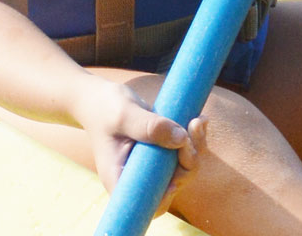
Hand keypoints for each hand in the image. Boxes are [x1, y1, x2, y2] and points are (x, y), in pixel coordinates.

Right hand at [74, 78, 205, 215]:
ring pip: (184, 167)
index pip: (144, 204)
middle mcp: (138, 176)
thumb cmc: (105, 108)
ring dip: (195, 147)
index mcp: (120, 177)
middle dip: (188, 162)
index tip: (175, 179)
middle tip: (190, 130)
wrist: (101, 97)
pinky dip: (195, 137)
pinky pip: (185, 151)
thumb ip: (149, 127)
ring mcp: (152, 165)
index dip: (165, 197)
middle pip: (172, 184)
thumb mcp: (124, 115)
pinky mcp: (162, 150)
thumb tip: (181, 139)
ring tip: (197, 122)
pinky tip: (200, 120)